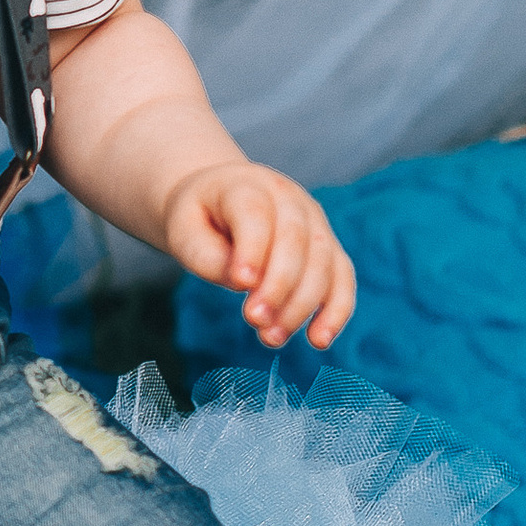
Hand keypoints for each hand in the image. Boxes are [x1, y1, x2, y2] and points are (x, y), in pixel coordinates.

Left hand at [159, 159, 354, 351]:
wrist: (219, 199)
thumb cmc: (200, 218)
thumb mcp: (183, 230)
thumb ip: (206, 256)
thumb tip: (243, 284)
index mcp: (247, 186)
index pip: (256, 214)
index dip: (253, 249)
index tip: (241, 284)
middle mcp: (288, 199)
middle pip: (296, 240)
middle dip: (278, 286)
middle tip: (253, 320)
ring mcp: (313, 222)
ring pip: (322, 262)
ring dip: (301, 306)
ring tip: (271, 337)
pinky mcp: (327, 248)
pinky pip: (342, 278)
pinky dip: (336, 311)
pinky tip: (318, 339)